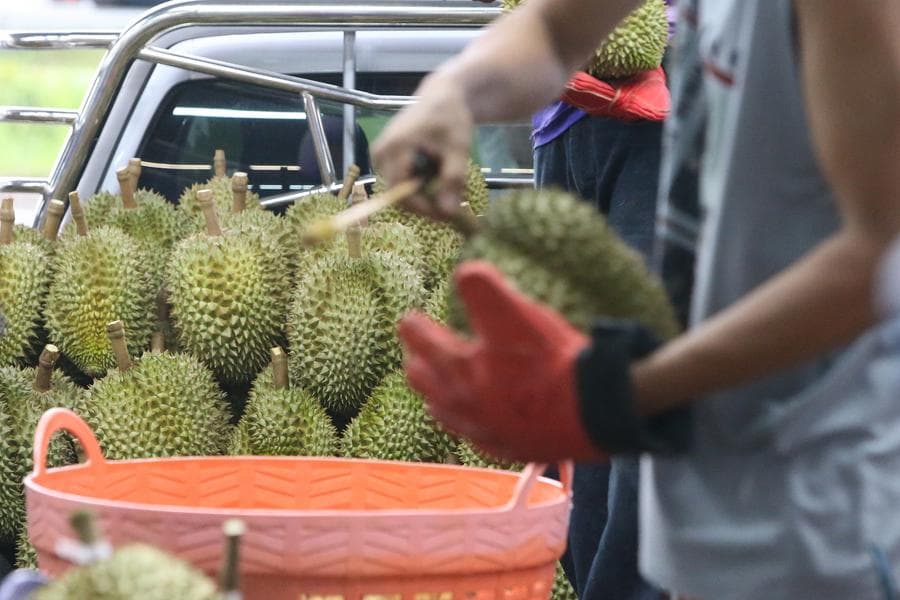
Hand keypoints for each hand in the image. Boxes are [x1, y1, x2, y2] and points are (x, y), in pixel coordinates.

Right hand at [371, 77, 473, 220]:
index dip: (423, 208)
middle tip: (451, 206)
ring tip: (446, 185)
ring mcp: (379, 154)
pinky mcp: (382, 157)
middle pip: (397, 194)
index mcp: (397, 146)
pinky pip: (397, 181)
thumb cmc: (450, 119)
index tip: (446, 216)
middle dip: (425, 204)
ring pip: (398, 190)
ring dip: (422, 195)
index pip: (401, 191)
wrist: (441, 97)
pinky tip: (434, 175)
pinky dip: (417, 185)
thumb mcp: (458, 149)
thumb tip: (448, 212)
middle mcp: (381, 151)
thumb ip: (453, 180)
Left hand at [398, 261, 605, 462]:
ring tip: (437, 386)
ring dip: (435, 394)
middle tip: (418, 351)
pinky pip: (473, 436)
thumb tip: (464, 272)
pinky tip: (476, 419)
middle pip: (422, 379)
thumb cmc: (551, 360)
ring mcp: (483, 429)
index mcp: (457, 366)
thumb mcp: (515, 313)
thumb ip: (483, 289)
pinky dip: (467, 422)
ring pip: (443, 411)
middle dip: (417, 360)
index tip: (411, 318)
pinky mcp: (508, 447)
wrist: (592, 411)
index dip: (414, 324)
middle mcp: (462, 402)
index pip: (420, 339)